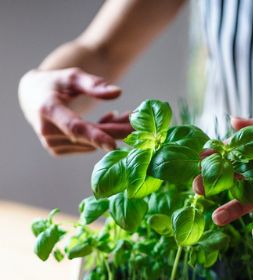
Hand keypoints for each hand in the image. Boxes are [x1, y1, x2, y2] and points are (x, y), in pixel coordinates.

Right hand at [18, 67, 132, 155]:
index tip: (113, 144)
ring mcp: (52, 144)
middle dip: (117, 131)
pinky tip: (109, 119)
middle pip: (89, 137)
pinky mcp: (57, 150)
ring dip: (112, 131)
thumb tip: (117, 93)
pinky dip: (101, 136)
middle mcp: (48, 131)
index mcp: (48, 109)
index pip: (74, 127)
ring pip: (92, 143)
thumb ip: (93, 84)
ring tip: (125, 115)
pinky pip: (87, 146)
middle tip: (141, 124)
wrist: (31, 96)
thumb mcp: (71, 76)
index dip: (95, 136)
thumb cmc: (54, 83)